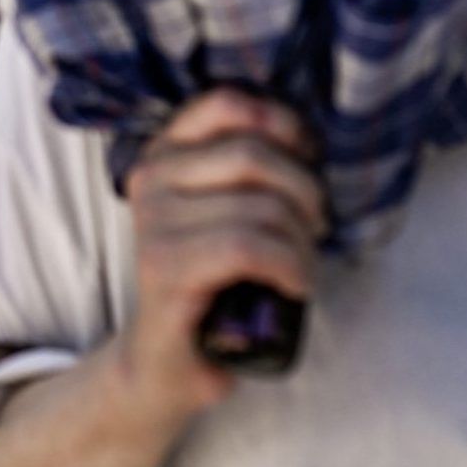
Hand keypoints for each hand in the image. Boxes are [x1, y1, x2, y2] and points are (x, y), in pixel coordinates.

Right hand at [115, 90, 323, 422]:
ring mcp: (153, 223)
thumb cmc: (215, 281)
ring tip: (303, 269)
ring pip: (259, 207)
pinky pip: (247, 247)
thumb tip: (309, 138)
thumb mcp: (228, 209)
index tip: (308, 162)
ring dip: (302, 243)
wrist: (170, 361)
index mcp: (164, 152)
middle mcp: (150, 179)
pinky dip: (289, 266)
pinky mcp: (166, 269)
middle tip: (316, 230)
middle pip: (253, 155)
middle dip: (305, 193)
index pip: (228, 104)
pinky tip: (296, 286)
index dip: (283, 125)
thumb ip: (249, 167)